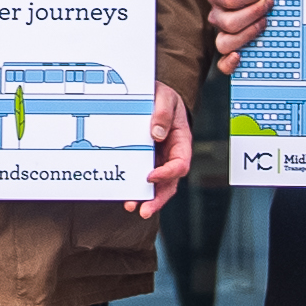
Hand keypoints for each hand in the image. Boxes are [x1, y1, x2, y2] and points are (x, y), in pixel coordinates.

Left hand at [127, 82, 194, 219]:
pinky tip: (123, 195)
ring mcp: (158, 160)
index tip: (151, 176)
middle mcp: (171, 156)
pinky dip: (134, 188)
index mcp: (181, 142)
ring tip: (131, 207)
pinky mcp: (144, 161)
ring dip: (145, 198)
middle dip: (158, 198)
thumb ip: (163, 112)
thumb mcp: (166, 97)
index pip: (180, 164)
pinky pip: (141, 178)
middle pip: (169, 183)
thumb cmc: (163, 97)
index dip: (168, 173)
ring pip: (156, 186)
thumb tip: (157, 133)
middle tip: (144, 209)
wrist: (152, 96)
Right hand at [205, 0, 271, 74]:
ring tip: (264, 23)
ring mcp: (223, 34)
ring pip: (226, 42)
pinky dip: (229, 63)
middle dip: (253, 13)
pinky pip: (222, 63)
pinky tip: (240, 56)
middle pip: (229, 22)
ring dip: (248, 34)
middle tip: (269, 4)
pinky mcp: (230, 50)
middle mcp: (218, 17)